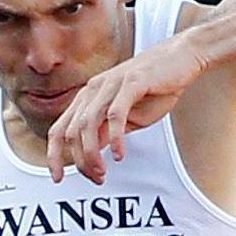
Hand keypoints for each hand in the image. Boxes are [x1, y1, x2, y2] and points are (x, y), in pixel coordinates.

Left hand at [46, 37, 205, 183]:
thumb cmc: (154, 88)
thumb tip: (88, 154)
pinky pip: (115, 114)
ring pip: (88, 124)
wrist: (181, 57)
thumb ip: (104, 132)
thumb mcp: (125, 117)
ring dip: (93, 153)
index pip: (60, 129)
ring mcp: (110, 84)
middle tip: (97, 178)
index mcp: (87, 98)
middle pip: (71, 131)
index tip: (58, 178)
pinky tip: (120, 155)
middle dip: (80, 161)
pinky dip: (114, 138)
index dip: (54, 156)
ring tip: (103, 172)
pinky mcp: (131, 82)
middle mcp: (93, 90)